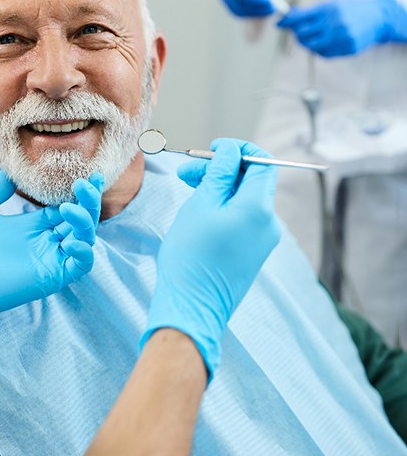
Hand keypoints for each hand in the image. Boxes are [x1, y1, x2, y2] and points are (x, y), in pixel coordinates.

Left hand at [0, 170, 103, 349]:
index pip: (65, 208)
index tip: (89, 176)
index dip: (80, 193)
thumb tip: (12, 170)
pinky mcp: (48, 277)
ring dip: (85, 222)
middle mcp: (43, 242)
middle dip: (88, 202)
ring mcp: (48, 260)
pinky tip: (71, 240)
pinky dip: (84, 252)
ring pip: (84, 240)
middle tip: (86, 184)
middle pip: (80, 221)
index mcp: (30, 226)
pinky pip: (79, 266)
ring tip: (68, 208)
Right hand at [141, 139, 280, 379]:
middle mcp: (268, 222)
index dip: (238, 150)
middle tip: (187, 171)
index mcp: (259, 208)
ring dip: (219, 187)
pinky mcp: (253, 252)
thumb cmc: (191, 255)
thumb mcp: (201, 205)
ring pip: (244, 199)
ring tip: (187, 188)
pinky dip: (223, 206)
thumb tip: (231, 151)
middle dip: (221, 169)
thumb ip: (220, 174)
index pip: (262, 162)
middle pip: (251, 180)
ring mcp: (263, 239)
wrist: (192, 306)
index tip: (213, 148)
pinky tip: (199, 209)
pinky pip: (243, 218)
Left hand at [277, 0, 406, 56]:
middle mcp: (334, 24)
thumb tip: (285, 18)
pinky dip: (321, 50)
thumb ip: (308, 13)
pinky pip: (324, 54)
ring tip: (318, 37)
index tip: (278, 24)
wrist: (378, 18)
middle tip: (303, 33)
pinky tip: (329, 42)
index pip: (300, 18)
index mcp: (328, 10)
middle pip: (302, 35)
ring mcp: (341, 37)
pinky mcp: (347, 49)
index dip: (286, 22)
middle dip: (299, 35)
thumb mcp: (330, 6)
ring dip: (309, 44)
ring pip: (312, 47)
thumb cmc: (350, 10)